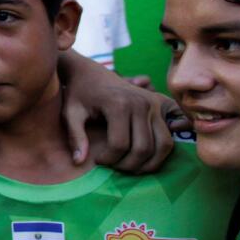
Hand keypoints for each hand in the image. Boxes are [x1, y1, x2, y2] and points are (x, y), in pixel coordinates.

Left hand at [61, 55, 177, 170]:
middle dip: (129, 165)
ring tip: (129, 165)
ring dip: (149, 163)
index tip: (98, 160)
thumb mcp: (70, 113)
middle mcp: (141, 104)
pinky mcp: (161, 106)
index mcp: (119, 104)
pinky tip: (144, 157)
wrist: (91, 73)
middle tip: (114, 166)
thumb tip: (79, 162)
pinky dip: (161, 152)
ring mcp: (154, 104)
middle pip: (144, 148)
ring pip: (163, 145)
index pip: (120, 144)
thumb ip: (75, 136)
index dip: (109, 159)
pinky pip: (169, 137)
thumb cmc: (78, 94)